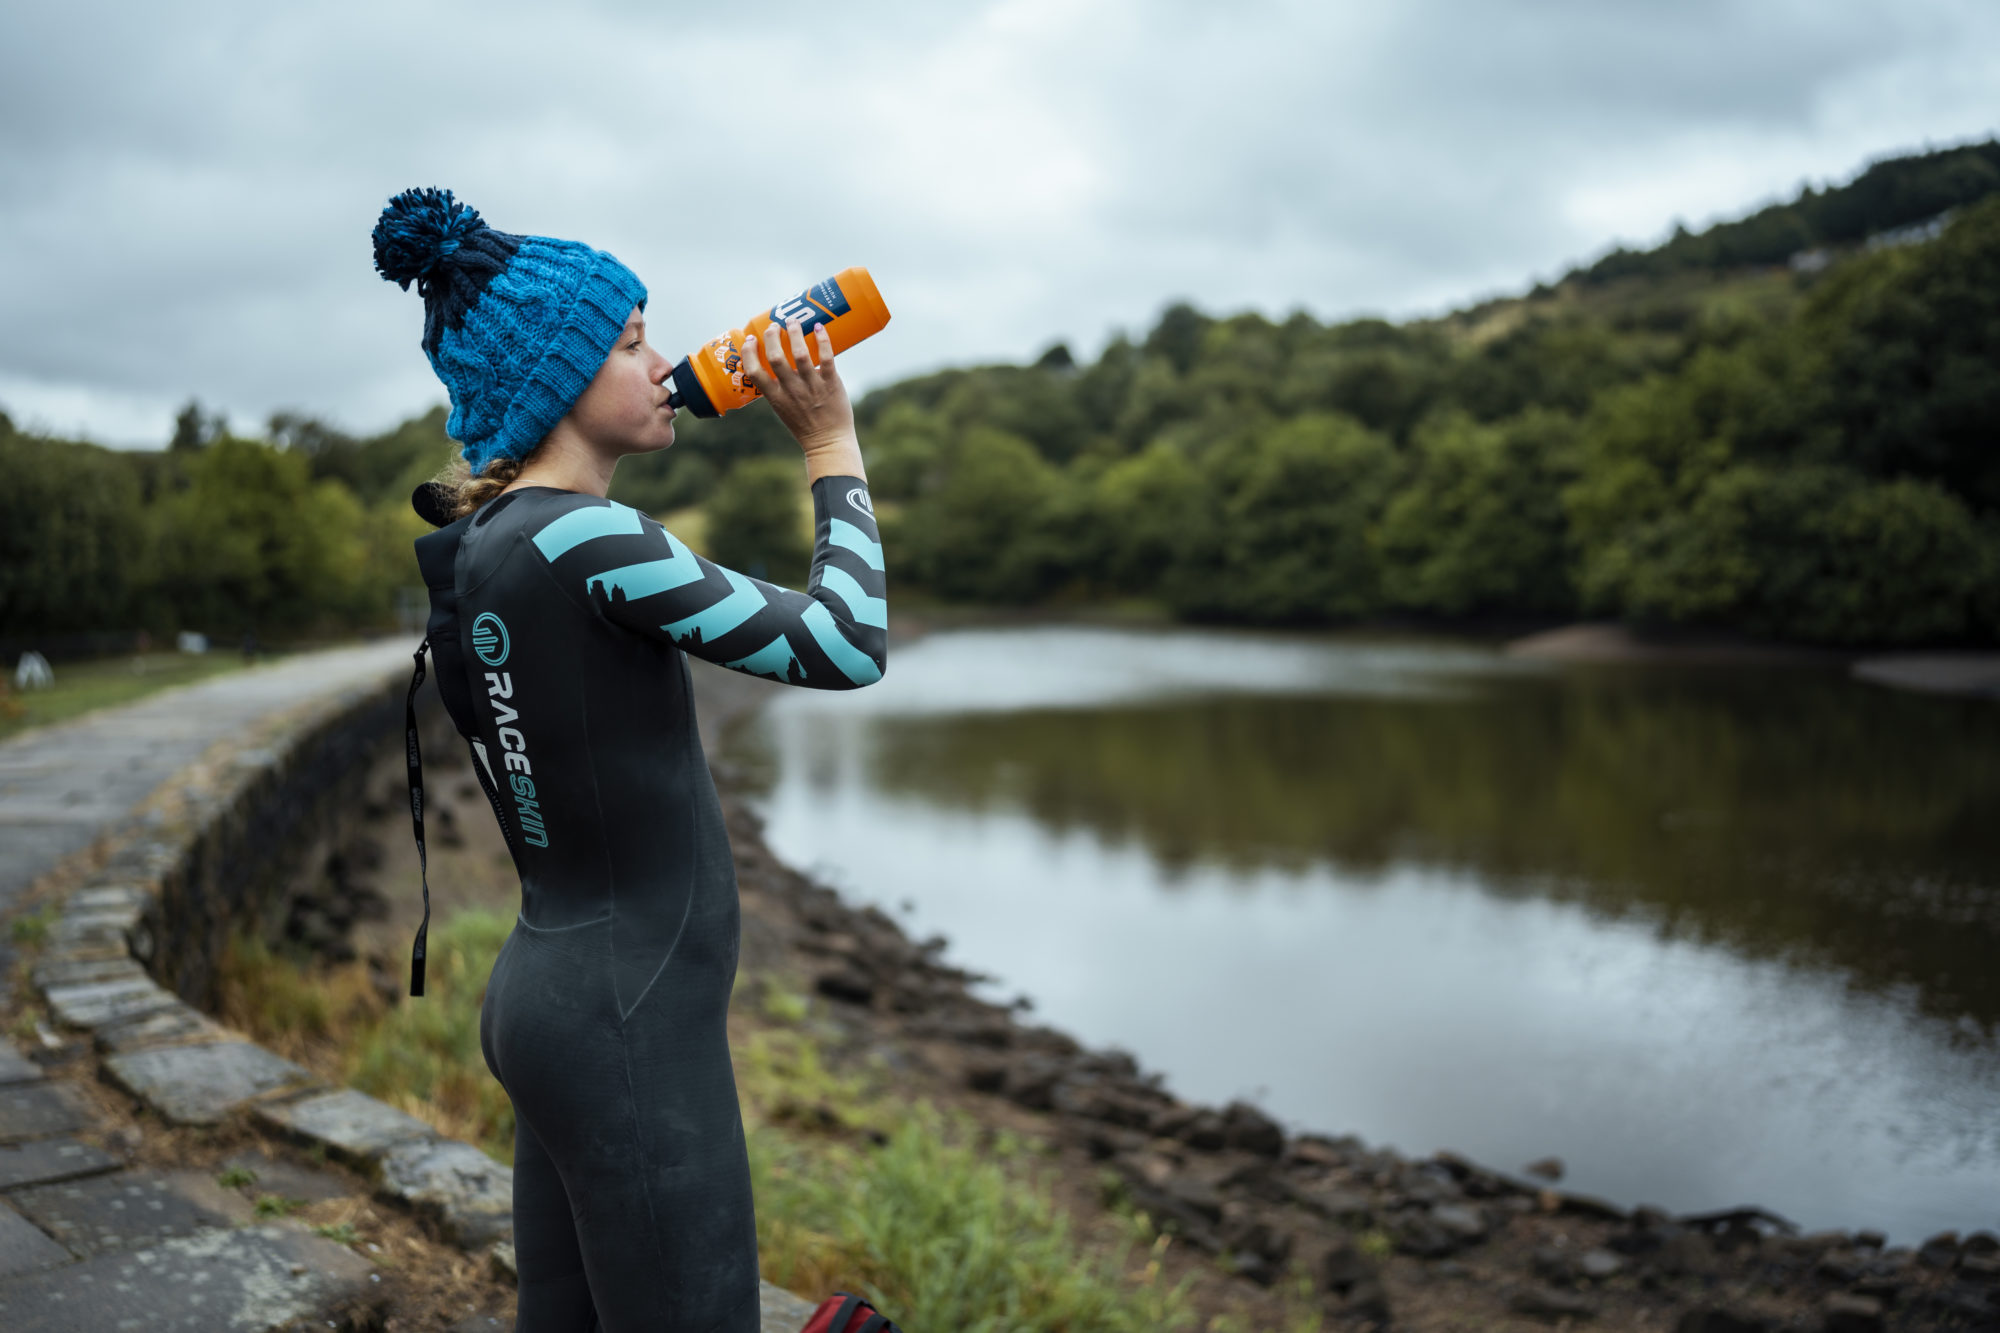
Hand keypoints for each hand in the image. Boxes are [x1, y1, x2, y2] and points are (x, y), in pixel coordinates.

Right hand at [741, 318, 863, 481]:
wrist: (829, 443)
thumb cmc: (805, 426)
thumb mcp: (782, 409)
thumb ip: (778, 388)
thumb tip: (775, 361)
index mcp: (775, 397)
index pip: (754, 371)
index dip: (749, 352)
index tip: (750, 339)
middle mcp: (791, 390)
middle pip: (775, 357)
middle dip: (772, 336)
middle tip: (774, 325)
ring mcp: (812, 386)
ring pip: (800, 354)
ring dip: (795, 333)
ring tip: (793, 321)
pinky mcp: (831, 383)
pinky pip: (827, 358)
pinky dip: (823, 340)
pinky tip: (819, 327)